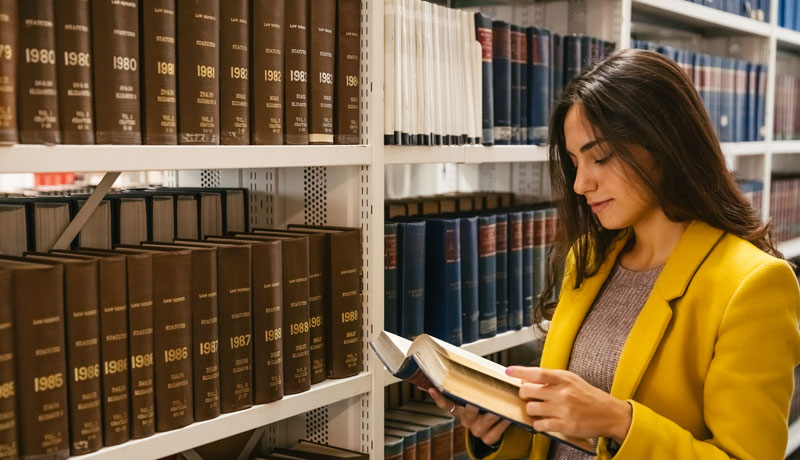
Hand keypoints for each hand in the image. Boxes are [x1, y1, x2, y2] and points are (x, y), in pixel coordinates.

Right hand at [426, 387, 510, 446]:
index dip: (438, 397)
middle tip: (482, 395)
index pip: (446, 404)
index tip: (433, 389)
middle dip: (477, 403)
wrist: (495, 428)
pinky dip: (505, 420)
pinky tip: (508, 415)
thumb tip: (464, 366)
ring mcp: (477, 430)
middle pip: (470, 410)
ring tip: (503, 401)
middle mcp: (466, 421)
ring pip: (488, 418)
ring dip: (497, 409)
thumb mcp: (474, 397)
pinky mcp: (489, 438)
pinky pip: (499, 428)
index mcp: (460, 411)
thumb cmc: (485, 406)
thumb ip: (468, 386)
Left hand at [506, 366, 631, 443]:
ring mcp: (563, 410)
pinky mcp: (565, 425)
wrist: (609, 414)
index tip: (508, 371)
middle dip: (524, 394)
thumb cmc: (588, 396)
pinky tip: (544, 422)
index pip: (537, 372)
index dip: (520, 371)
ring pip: (531, 409)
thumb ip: (551, 379)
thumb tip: (527, 379)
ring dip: (531, 410)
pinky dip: (538, 424)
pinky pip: (540, 425)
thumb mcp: (572, 380)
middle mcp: (563, 393)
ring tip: (539, 410)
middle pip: (528, 391)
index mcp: (564, 379)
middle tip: (529, 396)